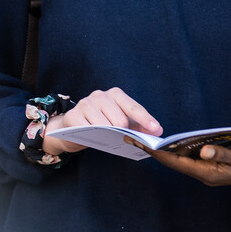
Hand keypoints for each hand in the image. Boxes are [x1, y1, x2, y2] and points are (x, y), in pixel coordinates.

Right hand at [42, 87, 161, 154]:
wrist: (74, 130)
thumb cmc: (102, 125)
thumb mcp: (122, 123)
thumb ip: (139, 126)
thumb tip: (157, 131)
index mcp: (115, 94)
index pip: (133, 107)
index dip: (145, 119)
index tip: (155, 129)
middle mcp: (100, 95)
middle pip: (120, 120)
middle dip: (123, 132)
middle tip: (119, 137)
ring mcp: (85, 104)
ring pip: (104, 126)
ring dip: (107, 136)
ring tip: (105, 137)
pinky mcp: (73, 116)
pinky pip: (88, 130)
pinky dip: (93, 136)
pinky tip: (92, 137)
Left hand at [132, 140, 230, 186]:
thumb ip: (222, 154)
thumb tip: (202, 150)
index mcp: (207, 173)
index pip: (176, 162)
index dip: (158, 153)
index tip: (141, 143)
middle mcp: (203, 173)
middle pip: (172, 161)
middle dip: (153, 150)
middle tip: (132, 138)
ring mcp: (205, 170)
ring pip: (177, 160)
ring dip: (161, 150)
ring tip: (142, 139)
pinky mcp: (208, 165)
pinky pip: (185, 158)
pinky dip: (173, 150)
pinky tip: (166, 142)